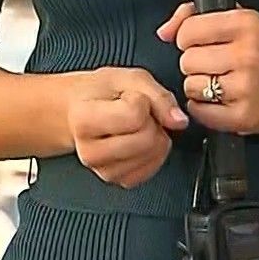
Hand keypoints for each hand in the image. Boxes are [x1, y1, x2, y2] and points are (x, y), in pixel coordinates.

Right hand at [64, 67, 189, 188]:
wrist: (79, 112)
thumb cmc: (101, 93)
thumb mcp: (129, 78)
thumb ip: (158, 96)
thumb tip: (179, 121)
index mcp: (84, 120)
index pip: (135, 115)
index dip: (141, 100)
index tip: (128, 97)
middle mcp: (89, 152)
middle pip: (147, 139)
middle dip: (151, 120)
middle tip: (135, 112)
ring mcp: (104, 171)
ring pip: (152, 155)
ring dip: (154, 136)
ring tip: (135, 126)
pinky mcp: (119, 181)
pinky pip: (153, 169)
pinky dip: (154, 152)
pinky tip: (139, 141)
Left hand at [157, 2, 258, 135]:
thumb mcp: (237, 19)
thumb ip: (193, 16)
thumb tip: (164, 32)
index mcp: (245, 24)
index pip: (188, 31)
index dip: (189, 39)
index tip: (202, 43)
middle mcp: (248, 54)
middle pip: (187, 61)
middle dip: (195, 64)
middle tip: (215, 65)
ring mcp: (247, 87)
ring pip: (191, 86)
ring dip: (199, 87)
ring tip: (220, 83)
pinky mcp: (244, 116)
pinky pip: (199, 111)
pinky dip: (203, 108)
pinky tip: (220, 100)